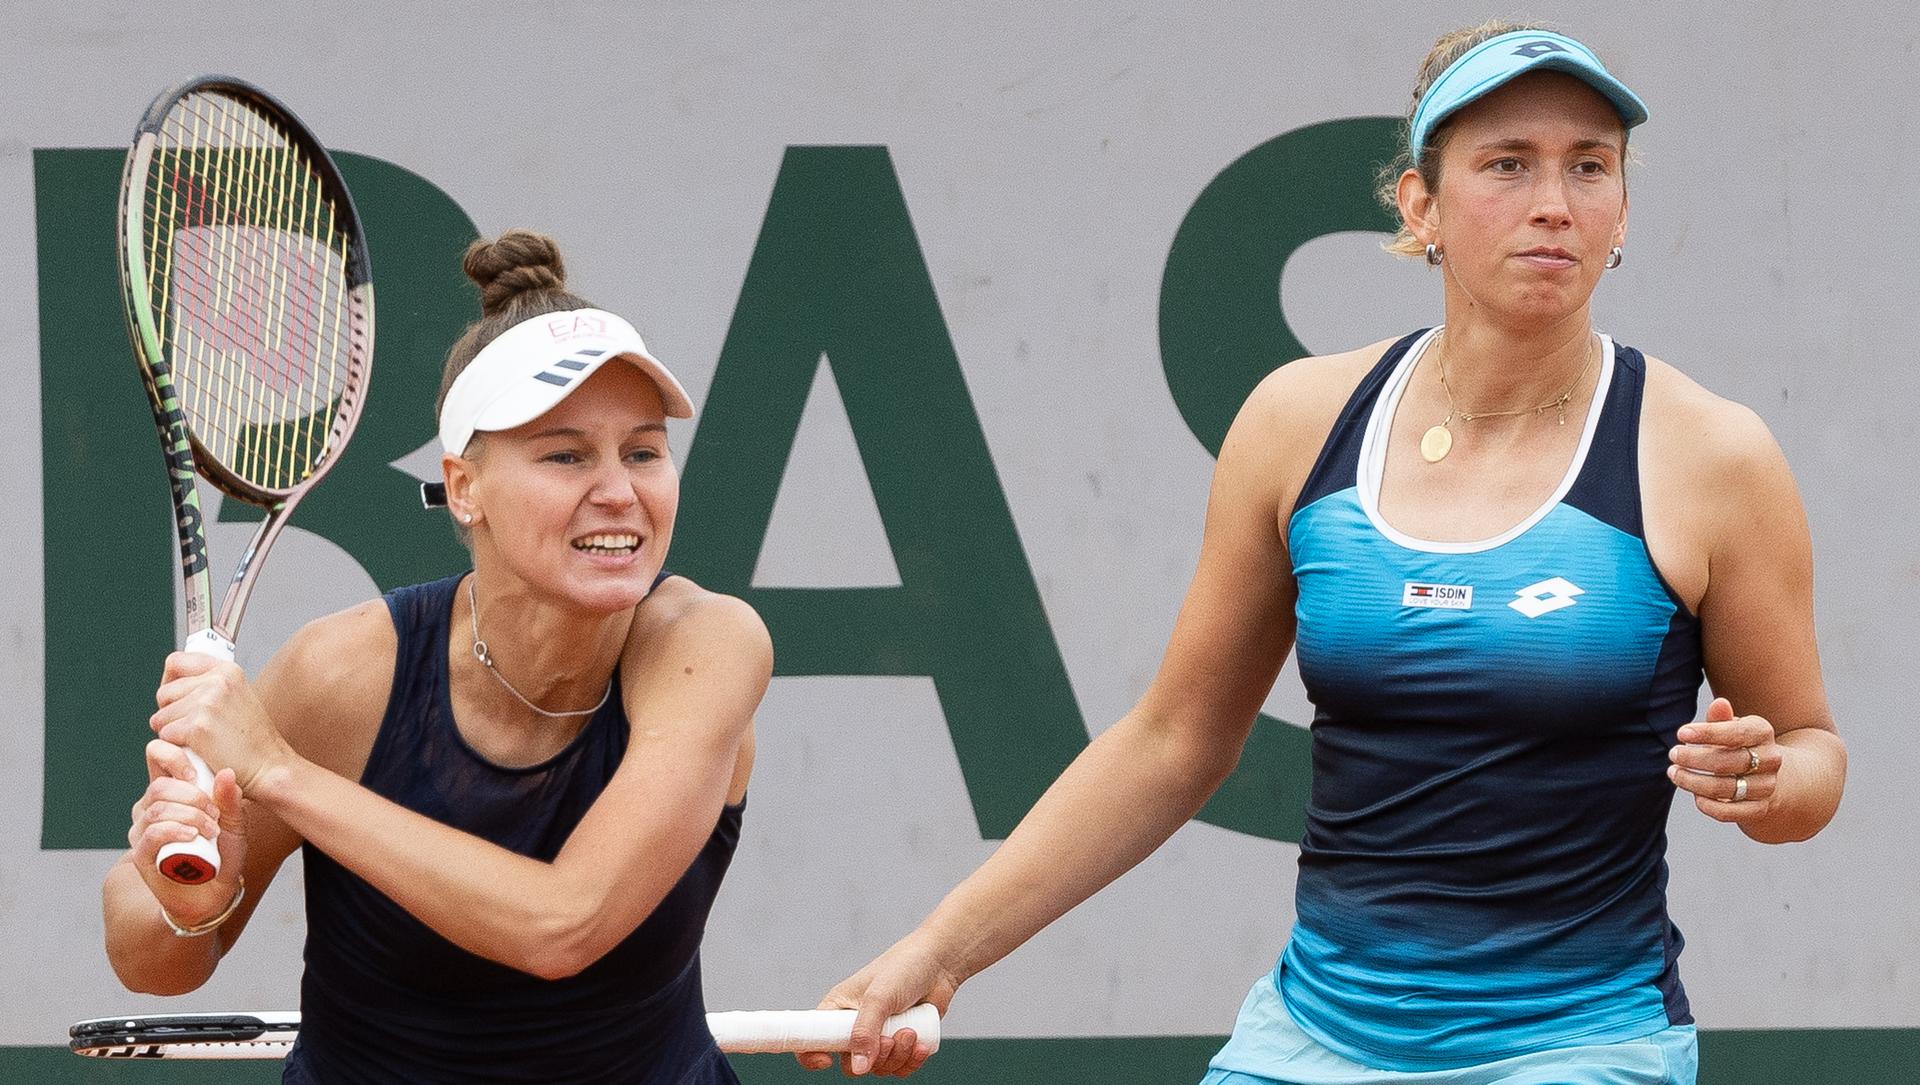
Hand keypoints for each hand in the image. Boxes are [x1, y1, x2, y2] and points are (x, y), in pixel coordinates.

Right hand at [129, 738, 248, 922]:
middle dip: (192, 795)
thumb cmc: (223, 853)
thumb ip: (230, 800)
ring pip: (157, 808)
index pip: (157, 756)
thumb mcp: (236, 824)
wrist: (215, 892)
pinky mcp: (141, 853)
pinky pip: (153, 833)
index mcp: (172, 791)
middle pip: (159, 785)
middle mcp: (151, 807)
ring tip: (212, 830)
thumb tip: (227, 773)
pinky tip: (193, 836)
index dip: (174, 756)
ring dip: (190, 815)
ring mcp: (142, 830)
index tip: (198, 774)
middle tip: (215, 812)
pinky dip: (176, 830)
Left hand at [150, 652, 293, 794]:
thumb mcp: (237, 697)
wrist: (268, 767)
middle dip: (170, 712)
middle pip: (164, 692)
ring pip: (161, 716)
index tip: (177, 697)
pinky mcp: (197, 727)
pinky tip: (198, 750)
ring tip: (200, 740)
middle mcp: (217, 681)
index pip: (176, 662)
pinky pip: (165, 735)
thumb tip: (171, 682)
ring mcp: (207, 703)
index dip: (170, 681)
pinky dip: (177, 747)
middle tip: (195, 726)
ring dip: (172, 732)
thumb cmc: (252, 740)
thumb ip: (210, 685)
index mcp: (227, 670)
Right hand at [795, 937, 956, 1076]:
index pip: (811, 1039)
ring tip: (910, 1032)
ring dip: (897, 1057)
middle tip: (890, 1038)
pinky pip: (899, 1068)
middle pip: (851, 1064)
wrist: (939, 964)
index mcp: (837, 1010)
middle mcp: (854, 1026)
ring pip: (878, 1068)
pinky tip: (920, 1044)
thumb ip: (866, 1032)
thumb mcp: (879, 997)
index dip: (812, 1054)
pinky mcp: (900, 1044)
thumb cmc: (904, 968)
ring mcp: (878, 1037)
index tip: (827, 1061)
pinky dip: (910, 1062)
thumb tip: (858, 1067)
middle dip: (874, 1057)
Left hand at [1669, 697, 1781, 824]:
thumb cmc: (1739, 745)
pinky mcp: (1758, 809)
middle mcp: (1770, 760)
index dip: (1708, 733)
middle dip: (1694, 758)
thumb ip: (1721, 719)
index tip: (1681, 733)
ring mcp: (1766, 786)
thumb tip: (1719, 703)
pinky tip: (1694, 795)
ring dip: (1693, 782)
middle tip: (1673, 754)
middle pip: (1727, 762)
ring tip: (1674, 773)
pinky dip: (1706, 805)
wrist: (1768, 776)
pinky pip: (1728, 812)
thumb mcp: (1732, 727)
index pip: (1737, 733)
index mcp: (1762, 733)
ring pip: (1724, 788)